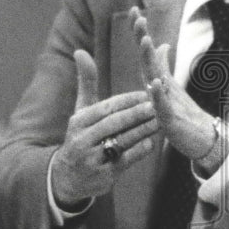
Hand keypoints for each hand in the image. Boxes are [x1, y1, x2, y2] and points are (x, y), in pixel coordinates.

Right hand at [50, 49, 158, 207]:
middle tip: (156, 105)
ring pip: (121, 142)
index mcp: (78, 121)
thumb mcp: (81, 110)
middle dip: (136, 114)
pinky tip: (151, 142)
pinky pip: (125, 161)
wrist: (68, 177)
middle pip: (113, 124)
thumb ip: (86, 81)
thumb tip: (80, 50)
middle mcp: (82, 140)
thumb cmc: (81, 135)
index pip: (106, 107)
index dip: (127, 100)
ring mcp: (92, 159)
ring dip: (142, 131)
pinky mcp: (103, 176)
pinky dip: (139, 151)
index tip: (146, 92)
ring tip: (159, 121)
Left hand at [129, 6, 216, 161]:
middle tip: (138, 18)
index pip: (146, 52)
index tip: (133, 9)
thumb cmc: (186, 113)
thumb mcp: (170, 88)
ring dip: (151, 60)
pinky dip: (159, 94)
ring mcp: (168, 101)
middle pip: (150, 59)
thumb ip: (162, 66)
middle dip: (143, 38)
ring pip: (157, 77)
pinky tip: (155, 83)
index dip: (139, 32)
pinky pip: (163, 105)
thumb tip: (159, 44)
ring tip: (146, 41)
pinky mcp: (171, 118)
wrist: (205, 139)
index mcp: (158, 79)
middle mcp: (163, 86)